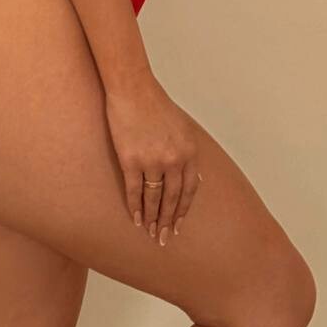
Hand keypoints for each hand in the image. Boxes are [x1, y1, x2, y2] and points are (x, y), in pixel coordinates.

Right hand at [104, 73, 201, 243]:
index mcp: (189, 151)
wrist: (133, 89)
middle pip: (173, 198)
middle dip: (169, 221)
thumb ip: (187, 153)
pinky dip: (135, 207)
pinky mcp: (131, 160)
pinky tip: (136, 219)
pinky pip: (134, 190)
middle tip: (165, 238)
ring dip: (153, 218)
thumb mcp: (182, 127)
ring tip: (151, 232)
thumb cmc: (155, 104)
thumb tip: (195, 178)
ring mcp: (152, 161)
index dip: (184, 210)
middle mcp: (174, 159)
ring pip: (154, 198)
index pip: (189, 189)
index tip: (179, 224)